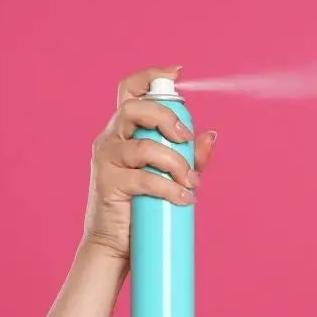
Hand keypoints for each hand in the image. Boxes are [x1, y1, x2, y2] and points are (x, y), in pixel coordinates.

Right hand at [82, 65, 210, 258]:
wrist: (115, 244)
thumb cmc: (142, 206)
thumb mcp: (171, 175)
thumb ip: (190, 155)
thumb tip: (210, 135)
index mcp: (125, 129)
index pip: (130, 90)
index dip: (151, 76)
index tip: (177, 73)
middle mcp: (111, 137)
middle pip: (135, 108)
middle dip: (168, 119)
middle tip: (186, 139)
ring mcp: (106, 159)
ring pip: (144, 147)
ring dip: (176, 163)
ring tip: (190, 183)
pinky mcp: (107, 182)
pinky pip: (144, 179)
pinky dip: (170, 188)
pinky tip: (184, 198)